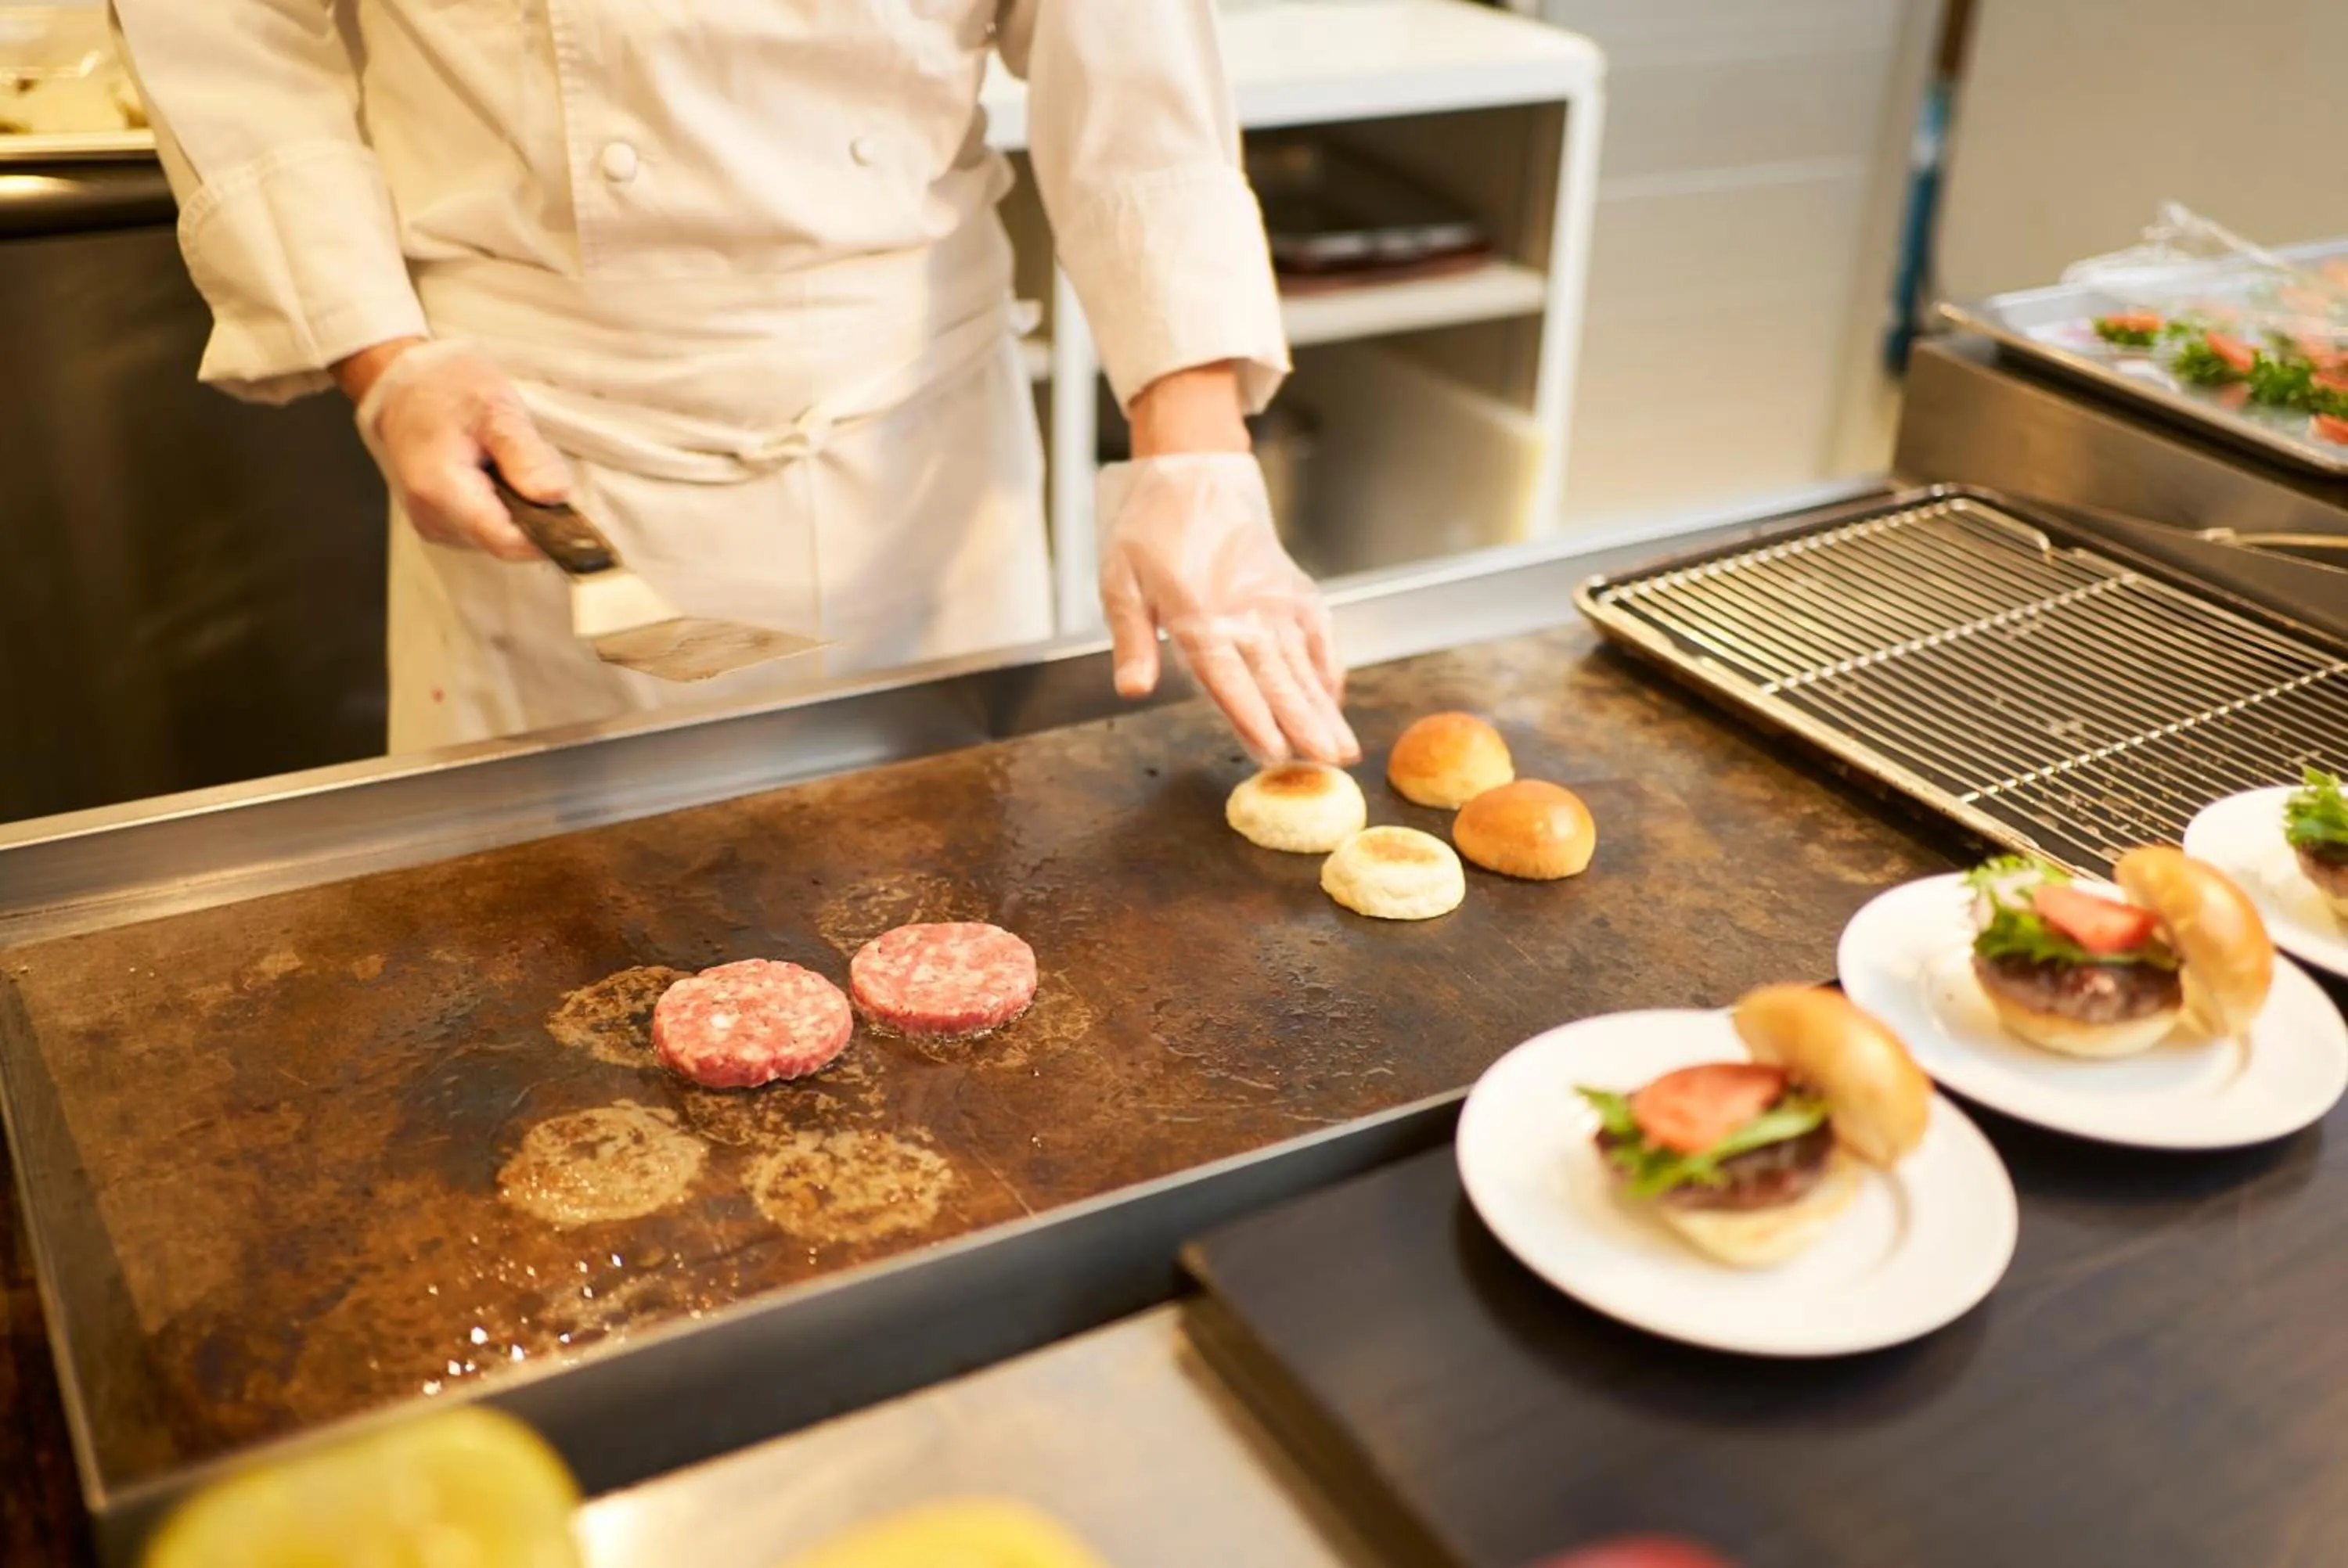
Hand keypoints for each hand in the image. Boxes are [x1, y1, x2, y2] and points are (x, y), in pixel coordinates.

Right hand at [341, 338, 570, 562]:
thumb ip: (525, 455)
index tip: (574, 513)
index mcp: (442, 491)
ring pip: (499, 536)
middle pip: (507, 540)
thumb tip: (556, 497)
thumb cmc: (447, 388)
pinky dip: (501, 505)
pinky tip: (492, 471)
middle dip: (533, 511)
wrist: (402, 386)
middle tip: (529, 461)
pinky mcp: (439, 524)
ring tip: (504, 460)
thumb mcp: (495, 407)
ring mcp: (433, 525)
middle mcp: (433, 519)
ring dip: (518, 506)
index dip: (549, 535)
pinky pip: (485, 528)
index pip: (508, 541)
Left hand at [1097, 452, 1359, 764]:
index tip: (1275, 754)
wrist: (1194, 475)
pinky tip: (1336, 698)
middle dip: (1306, 727)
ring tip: (1345, 749)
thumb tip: (1131, 689)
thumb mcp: (1120, 582)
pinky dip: (1330, 667)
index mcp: (1199, 617)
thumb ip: (1130, 641)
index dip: (1253, 720)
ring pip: (1305, 665)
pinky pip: (1320, 634)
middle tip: (1331, 766)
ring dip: (1325, 709)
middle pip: (1279, 681)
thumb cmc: (1150, 530)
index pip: (1229, 680)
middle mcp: (1246, 614)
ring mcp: (1276, 601)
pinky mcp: (1294, 589)